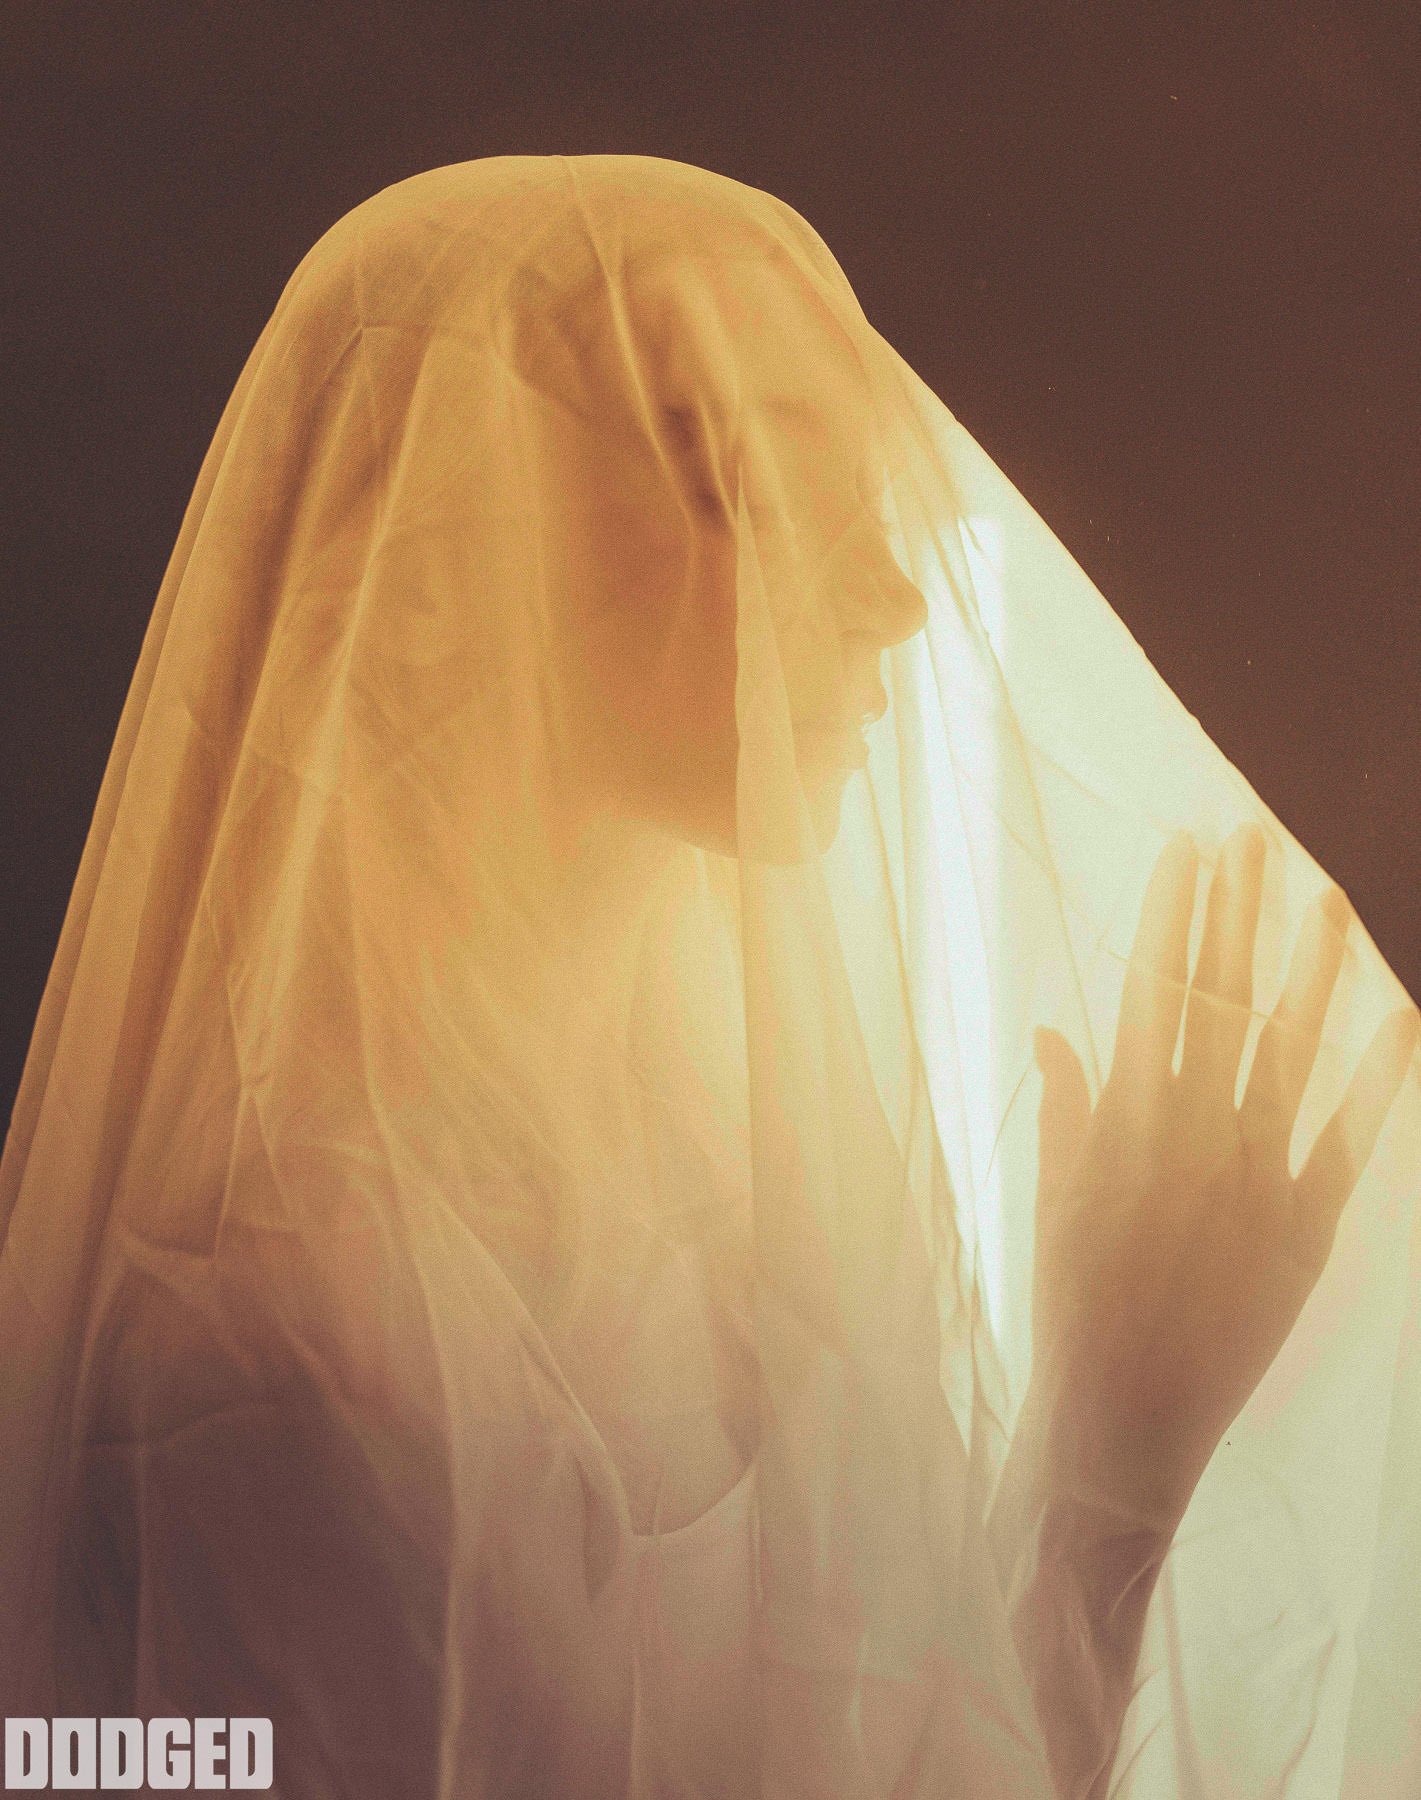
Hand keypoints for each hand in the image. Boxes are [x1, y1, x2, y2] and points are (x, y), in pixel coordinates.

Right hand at [1030, 826, 1416, 1523]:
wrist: (1123, 1427)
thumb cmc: (1071, 1310)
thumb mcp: (1049, 1205)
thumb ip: (1064, 1112)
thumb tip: (1058, 1030)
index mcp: (1123, 1127)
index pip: (1152, 992)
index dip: (1170, 917)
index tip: (1184, 850)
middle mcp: (1193, 1139)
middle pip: (1222, 1002)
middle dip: (1236, 913)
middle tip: (1250, 835)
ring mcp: (1255, 1183)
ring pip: (1291, 1053)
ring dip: (1313, 971)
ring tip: (1327, 899)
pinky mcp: (1305, 1233)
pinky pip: (1348, 1142)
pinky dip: (1378, 1081)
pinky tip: (1401, 1018)